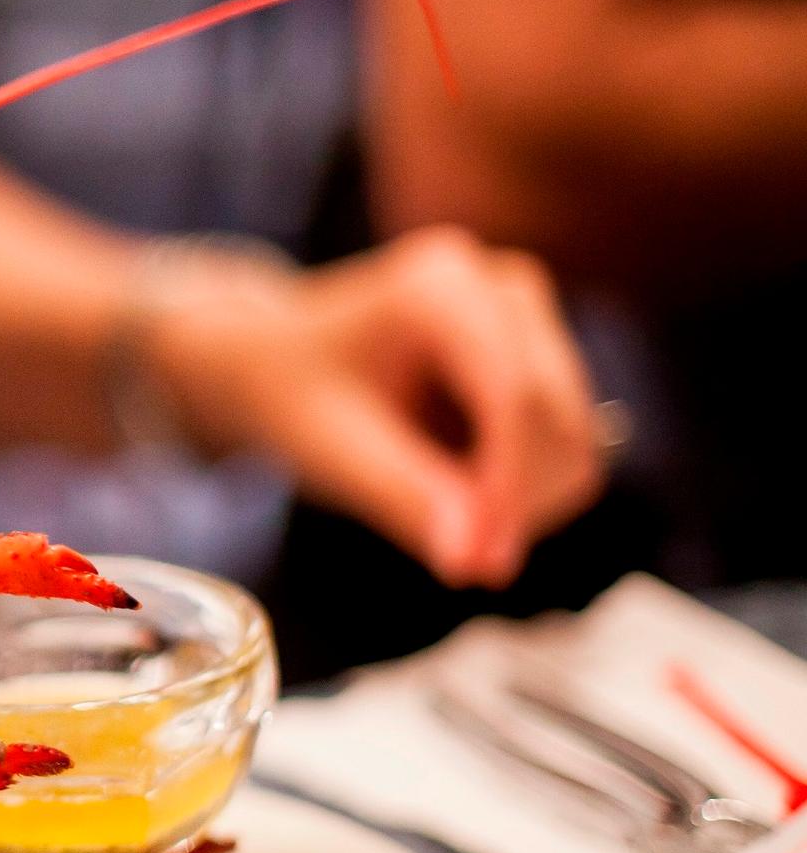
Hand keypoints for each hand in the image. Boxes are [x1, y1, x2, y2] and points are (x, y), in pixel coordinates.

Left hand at [151, 226, 604, 587]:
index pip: (512, 396)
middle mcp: (501, 286)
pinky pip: (565, 446)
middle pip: (557, 420)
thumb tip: (476, 563)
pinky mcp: (542, 353)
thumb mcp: (331, 451)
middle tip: (451, 558)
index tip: (481, 566)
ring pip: (575, 440)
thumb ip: (404, 497)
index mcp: (440, 287)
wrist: (276, 363)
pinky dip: (521, 489)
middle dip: (514, 503)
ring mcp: (531, 315)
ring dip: (521, 501)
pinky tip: (452, 484)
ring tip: (434, 509)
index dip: (508, 489)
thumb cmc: (292, 397)